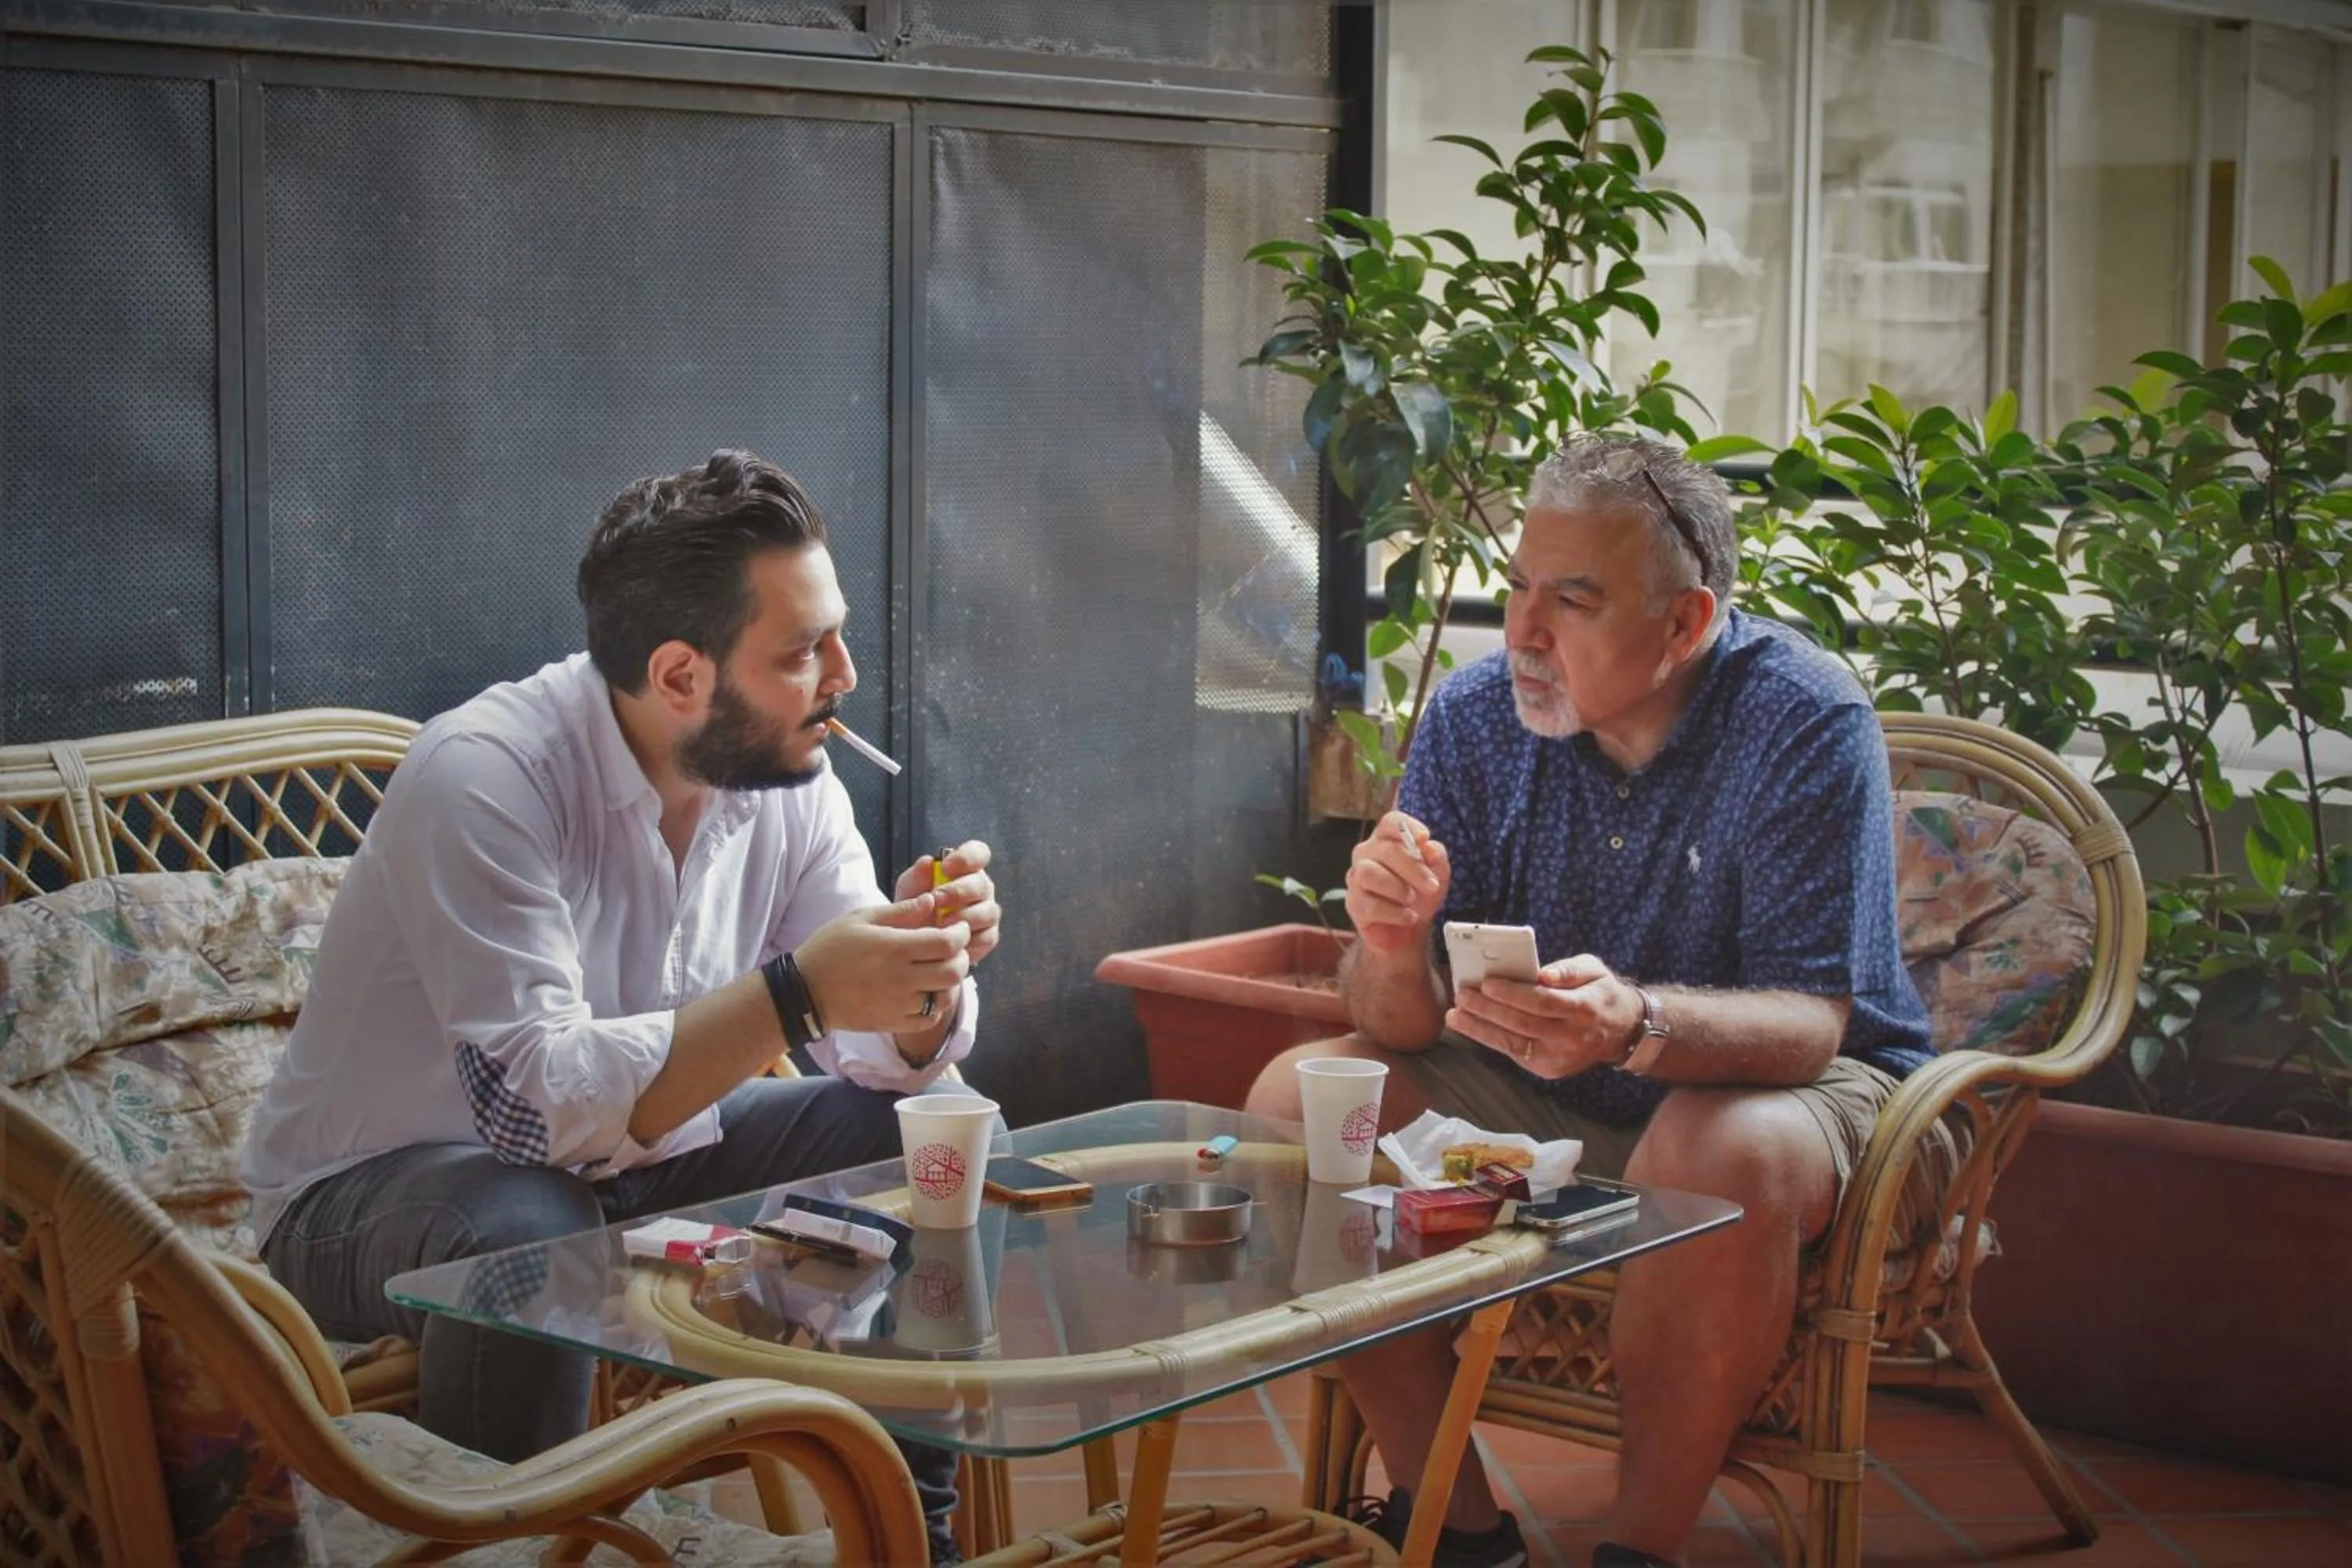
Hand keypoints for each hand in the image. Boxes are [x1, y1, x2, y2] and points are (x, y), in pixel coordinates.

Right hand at [794, 897, 973, 1034]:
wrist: (805, 991)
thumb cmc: (831, 948)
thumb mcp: (861, 918)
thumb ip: (900, 911)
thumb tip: (932, 900)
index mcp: (895, 948)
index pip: (948, 943)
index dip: (961, 933)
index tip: (957, 926)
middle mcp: (901, 978)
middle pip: (954, 971)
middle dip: (962, 956)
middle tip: (953, 948)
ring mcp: (899, 1004)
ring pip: (945, 996)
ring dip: (951, 982)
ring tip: (940, 969)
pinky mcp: (893, 1023)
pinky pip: (930, 1019)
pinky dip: (936, 1006)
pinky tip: (927, 992)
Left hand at [893, 840, 1000, 969]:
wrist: (914, 937)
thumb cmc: (915, 905)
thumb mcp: (909, 888)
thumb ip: (918, 875)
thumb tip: (927, 862)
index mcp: (967, 868)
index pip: (979, 852)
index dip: (967, 857)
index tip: (946, 866)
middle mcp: (981, 888)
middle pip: (982, 884)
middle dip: (959, 891)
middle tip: (936, 899)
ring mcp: (987, 912)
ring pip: (988, 912)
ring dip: (964, 917)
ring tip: (941, 923)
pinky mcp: (988, 936)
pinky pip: (987, 937)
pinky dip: (969, 939)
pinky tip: (951, 941)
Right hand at [1344, 811, 1450, 953]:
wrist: (1409, 931)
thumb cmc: (1420, 895)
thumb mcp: (1438, 874)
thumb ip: (1436, 857)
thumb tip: (1430, 846)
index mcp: (1387, 840)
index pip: (1391, 822)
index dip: (1407, 826)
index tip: (1424, 837)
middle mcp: (1367, 854)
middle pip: (1385, 849)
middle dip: (1412, 868)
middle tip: (1432, 886)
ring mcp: (1356, 878)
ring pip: (1369, 873)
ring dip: (1397, 888)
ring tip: (1412, 901)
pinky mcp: (1354, 904)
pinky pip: (1370, 904)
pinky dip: (1394, 912)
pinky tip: (1408, 917)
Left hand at [1448, 953, 1640, 1078]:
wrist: (1621, 1031)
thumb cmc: (1600, 993)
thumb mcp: (1593, 969)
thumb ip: (1568, 969)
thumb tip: (1542, 974)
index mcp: (1582, 1009)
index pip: (1541, 1003)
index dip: (1513, 994)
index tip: (1487, 984)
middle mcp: (1570, 1038)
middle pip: (1522, 1024)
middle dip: (1488, 1010)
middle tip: (1461, 996)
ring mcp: (1558, 1058)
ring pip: (1513, 1044)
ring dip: (1480, 1030)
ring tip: (1455, 1016)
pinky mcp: (1548, 1069)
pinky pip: (1515, 1053)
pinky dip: (1491, 1040)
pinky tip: (1472, 1027)